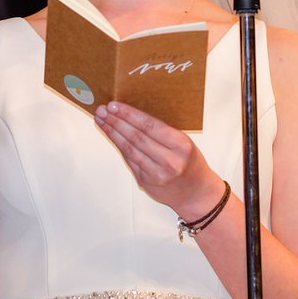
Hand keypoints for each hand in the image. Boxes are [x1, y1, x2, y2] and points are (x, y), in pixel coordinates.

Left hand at [93, 101, 223, 219]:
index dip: (129, 114)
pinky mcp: (145, 182)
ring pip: (129, 149)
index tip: (114, 105)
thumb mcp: (184, 143)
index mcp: (181, 145)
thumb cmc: (190, 163)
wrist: (196, 193)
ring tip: (101, 120)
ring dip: (112, 133)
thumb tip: (132, 114)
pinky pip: (129, 160)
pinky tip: (111, 135)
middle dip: (116, 121)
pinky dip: (118, 146)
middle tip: (102, 110)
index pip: (149, 126)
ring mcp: (156, 173)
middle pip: (136, 137)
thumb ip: (162, 131)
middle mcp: (168, 160)